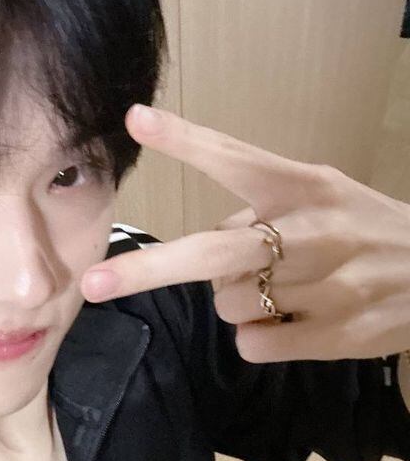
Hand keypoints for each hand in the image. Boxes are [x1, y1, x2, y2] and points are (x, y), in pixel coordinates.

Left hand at [81, 104, 409, 362]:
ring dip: (239, 299)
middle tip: (94, 283)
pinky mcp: (333, 334)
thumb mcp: (323, 195)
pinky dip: (260, 335)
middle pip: (213, 252)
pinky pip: (253, 342)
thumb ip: (263, 208)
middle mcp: (310, 231)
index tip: (135, 119)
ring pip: (228, 303)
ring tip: (284, 289)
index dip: (184, 141)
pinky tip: (293, 320)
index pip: (235, 158)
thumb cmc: (367, 230)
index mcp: (304, 186)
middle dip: (149, 269)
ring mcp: (324, 285)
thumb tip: (205, 241)